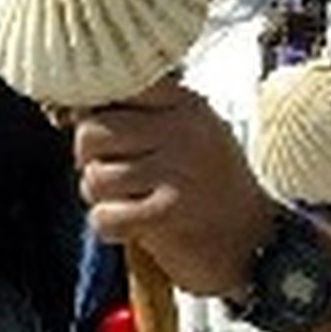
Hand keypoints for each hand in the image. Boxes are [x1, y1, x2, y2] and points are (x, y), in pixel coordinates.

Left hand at [73, 78, 275, 296]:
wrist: (257, 245)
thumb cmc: (209, 189)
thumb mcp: (187, 136)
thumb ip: (140, 118)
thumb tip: (73, 110)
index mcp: (185, 104)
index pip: (116, 86)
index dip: (92, 112)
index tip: (100, 136)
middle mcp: (183, 130)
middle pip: (91, 132)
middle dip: (89, 160)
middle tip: (112, 176)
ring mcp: (179, 170)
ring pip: (94, 177)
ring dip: (100, 198)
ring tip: (129, 202)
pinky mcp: (171, 212)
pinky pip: (105, 215)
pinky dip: (110, 227)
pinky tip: (134, 228)